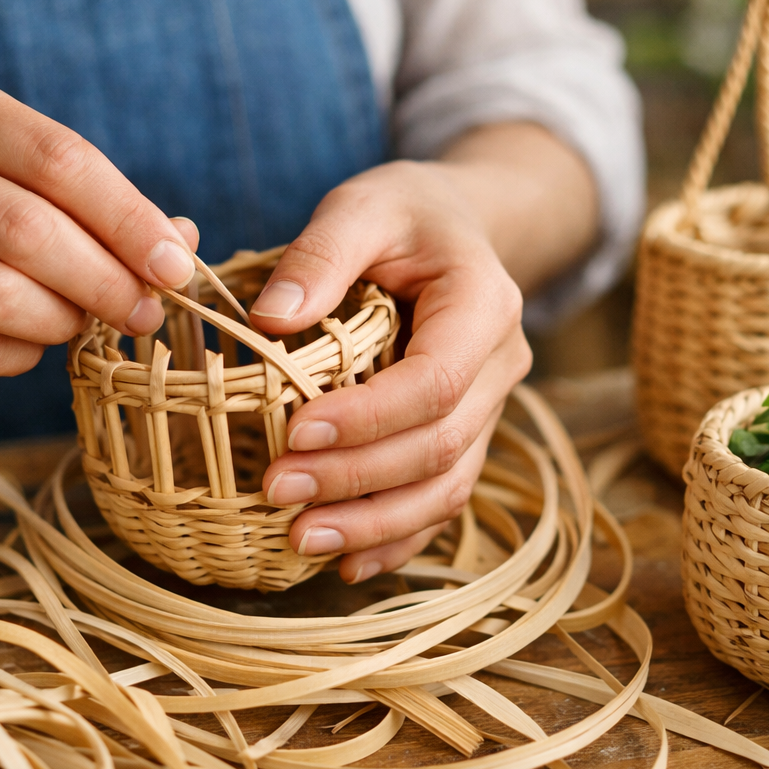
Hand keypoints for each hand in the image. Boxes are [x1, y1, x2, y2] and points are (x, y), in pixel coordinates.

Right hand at [0, 78, 197, 375]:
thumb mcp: (32, 180)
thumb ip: (105, 206)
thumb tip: (181, 244)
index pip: (63, 161)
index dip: (131, 221)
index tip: (175, 268)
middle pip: (31, 232)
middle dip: (107, 283)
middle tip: (145, 313)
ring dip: (62, 323)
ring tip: (80, 322)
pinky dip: (20, 356)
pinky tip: (29, 342)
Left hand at [252, 158, 533, 583]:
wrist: (461, 230)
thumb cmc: (408, 214)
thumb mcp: (363, 206)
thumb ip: (320, 254)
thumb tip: (268, 320)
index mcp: (483, 306)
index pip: (435, 382)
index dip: (368, 419)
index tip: (294, 434)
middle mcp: (500, 366)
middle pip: (440, 445)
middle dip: (359, 479)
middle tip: (279, 494)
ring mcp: (490, 407)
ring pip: (447, 486)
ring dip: (376, 523)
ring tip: (302, 540)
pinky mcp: (467, 432)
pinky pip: (442, 497)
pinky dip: (398, 535)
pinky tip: (347, 562)